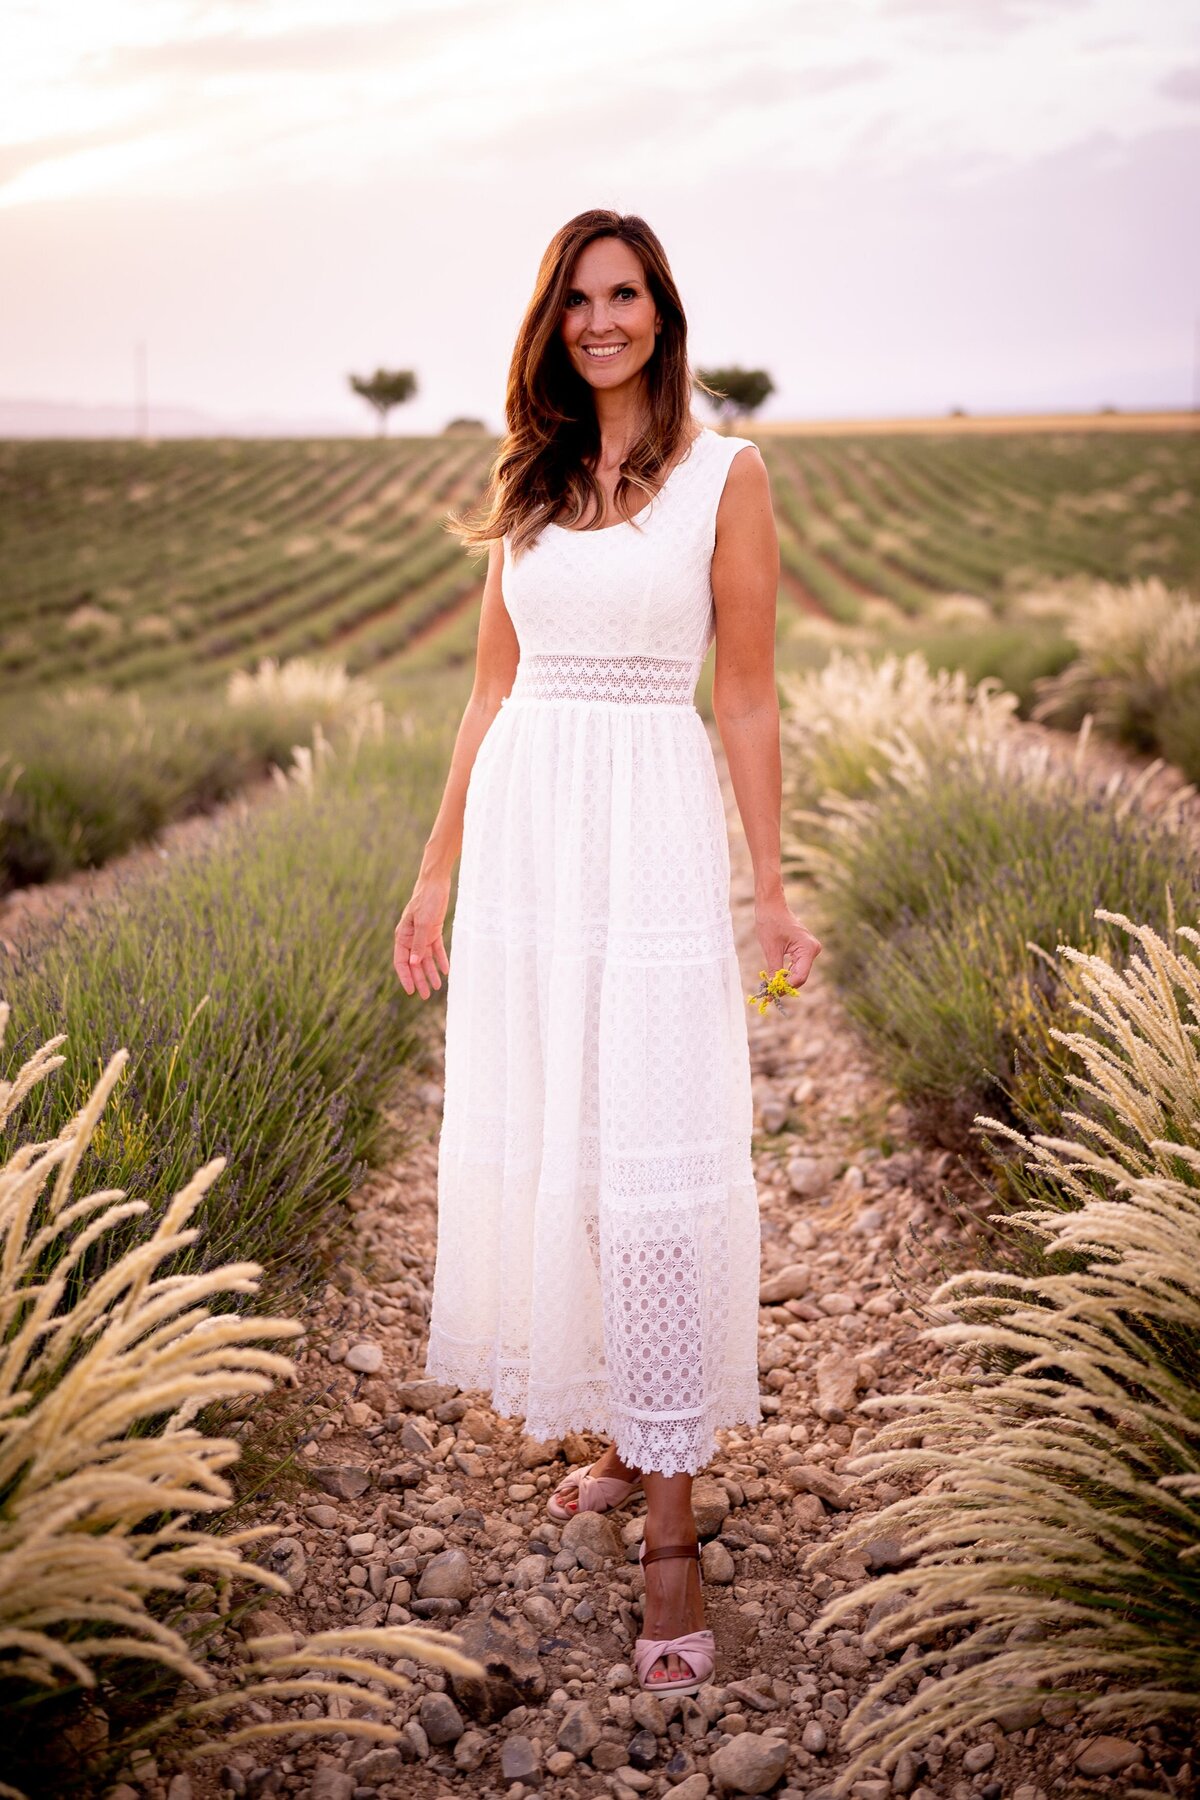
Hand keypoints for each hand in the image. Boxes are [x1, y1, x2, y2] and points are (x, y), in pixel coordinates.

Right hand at [393, 873, 450, 998]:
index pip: (401, 962)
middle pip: (415, 964)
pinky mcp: (434, 930)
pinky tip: (446, 971)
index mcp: (402, 936)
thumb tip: (414, 964)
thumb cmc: (425, 900)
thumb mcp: (424, 923)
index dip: (405, 977)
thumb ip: (419, 944)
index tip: (411, 991)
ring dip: (431, 972)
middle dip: (420, 979)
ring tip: (438, 987)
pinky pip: (436, 949)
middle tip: (426, 995)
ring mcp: (422, 935)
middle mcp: (411, 938)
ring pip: (426, 959)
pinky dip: (441, 959)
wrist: (435, 883)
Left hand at [755, 895, 821, 990]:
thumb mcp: (771, 949)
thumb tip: (773, 989)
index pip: (800, 977)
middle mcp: (813, 950)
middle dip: (785, 985)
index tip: (772, 995)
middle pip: (800, 976)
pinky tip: (775, 979)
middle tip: (769, 994)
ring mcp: (809, 950)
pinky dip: (786, 973)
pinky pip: (796, 966)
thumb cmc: (771, 923)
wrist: (771, 907)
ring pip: (798, 973)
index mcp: (808, 949)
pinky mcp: (803, 950)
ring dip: (785, 980)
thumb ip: (774, 970)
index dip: (786, 988)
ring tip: (770, 988)